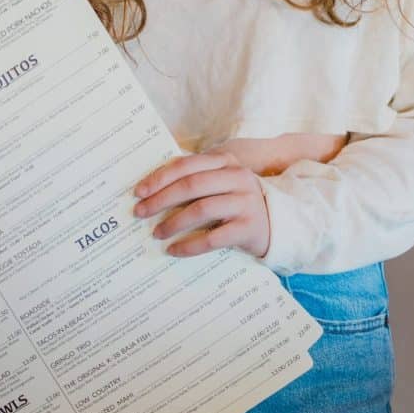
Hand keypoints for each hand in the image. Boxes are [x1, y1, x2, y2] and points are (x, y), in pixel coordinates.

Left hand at [133, 151, 270, 258]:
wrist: (274, 224)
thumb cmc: (235, 202)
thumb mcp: (219, 183)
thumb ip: (194, 179)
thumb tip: (151, 188)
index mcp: (226, 161)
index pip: (187, 165)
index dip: (160, 177)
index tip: (139, 191)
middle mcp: (237, 177)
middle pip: (192, 185)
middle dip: (161, 199)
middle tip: (140, 212)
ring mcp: (245, 202)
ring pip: (202, 209)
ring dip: (173, 222)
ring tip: (156, 233)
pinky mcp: (249, 228)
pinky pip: (213, 238)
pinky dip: (190, 245)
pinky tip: (174, 250)